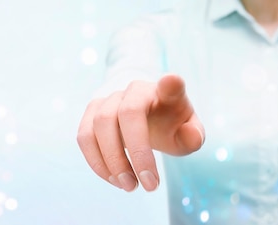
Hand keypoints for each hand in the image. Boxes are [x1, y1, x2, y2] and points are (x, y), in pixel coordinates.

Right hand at [77, 74, 204, 191]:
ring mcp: (110, 98)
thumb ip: (193, 136)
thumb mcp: (187, 132)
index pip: (169, 85)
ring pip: (100, 124)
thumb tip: (190, 136)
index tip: (172, 82)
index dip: (170, 83)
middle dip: (136, 153)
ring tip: (130, 186)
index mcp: (165, 93)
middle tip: (149, 186)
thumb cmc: (170, 124)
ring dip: (112, 161)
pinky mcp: (92, 112)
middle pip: (127, 113)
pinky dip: (97, 162)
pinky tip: (114, 179)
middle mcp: (135, 89)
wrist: (146, 115)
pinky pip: (85, 136)